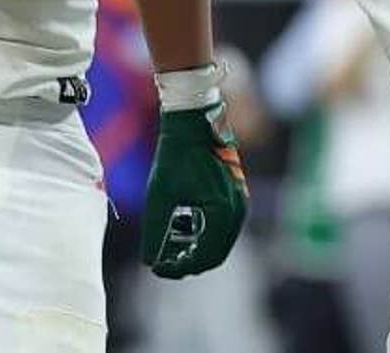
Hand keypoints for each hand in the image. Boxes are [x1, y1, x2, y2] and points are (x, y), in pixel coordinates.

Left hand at [142, 100, 249, 278]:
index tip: (157, 268)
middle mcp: (238, 211)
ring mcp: (240, 203)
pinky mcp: (235, 196)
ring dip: (197, 249)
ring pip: (219, 242)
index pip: (205, 257)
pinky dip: (204, 234)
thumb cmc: (175, 154)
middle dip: (189, 262)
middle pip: (215, 254)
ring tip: (170, 248)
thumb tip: (149, 260)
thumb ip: (155, 229)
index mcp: (223, 212)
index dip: (178, 268)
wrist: (193, 121)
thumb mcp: (159, 194)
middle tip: (163, 263)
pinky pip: (222, 226)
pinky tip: (182, 228)